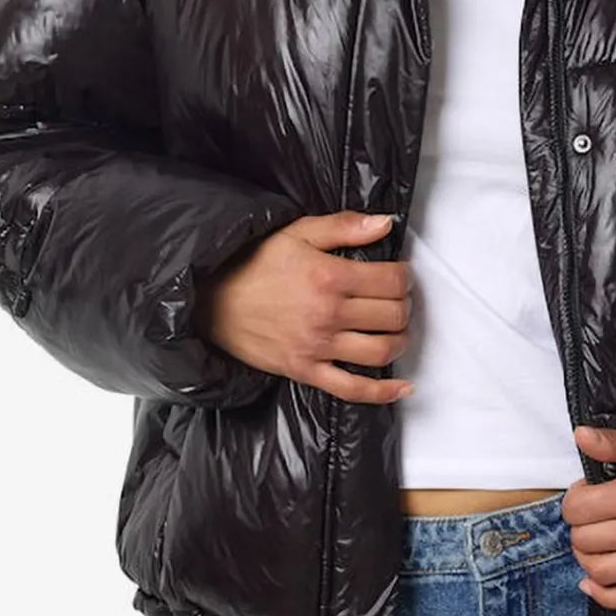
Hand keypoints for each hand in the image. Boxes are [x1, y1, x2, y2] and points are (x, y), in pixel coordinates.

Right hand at [193, 210, 414, 404]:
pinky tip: (401, 388)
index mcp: (329, 276)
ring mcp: (318, 346)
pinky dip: (382, 392)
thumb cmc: (252, 265)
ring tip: (395, 330)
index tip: (399, 276)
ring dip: (400, 341)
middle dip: (403, 306)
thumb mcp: (297, 233)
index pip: (392, 281)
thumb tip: (385, 223)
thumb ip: (344, 226)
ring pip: (382, 351)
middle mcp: (328, 314)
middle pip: (392, 315)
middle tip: (398, 300)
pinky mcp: (306, 371)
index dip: (404, 277)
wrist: (211, 301)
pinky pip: (352, 389)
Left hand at [563, 424, 615, 608]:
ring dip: (587, 557)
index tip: (585, 493)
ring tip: (595, 542)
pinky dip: (605, 595)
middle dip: (579, 526)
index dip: (573, 500)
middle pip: (584, 541)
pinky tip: (593, 582)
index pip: (577, 510)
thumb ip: (613, 442)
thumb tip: (580, 435)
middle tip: (591, 516)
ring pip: (600, 571)